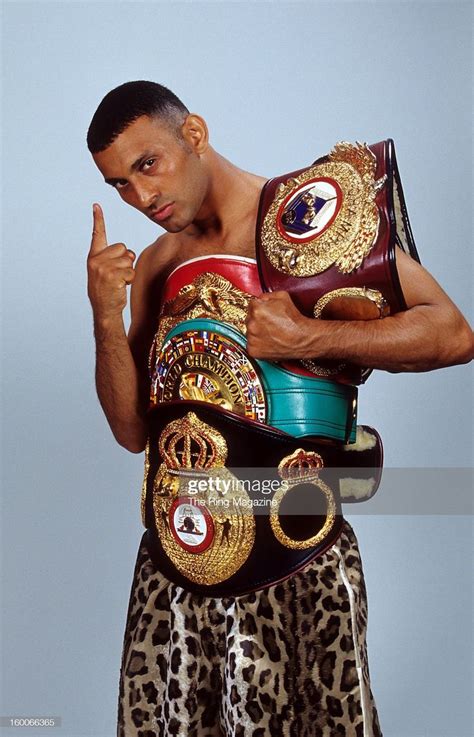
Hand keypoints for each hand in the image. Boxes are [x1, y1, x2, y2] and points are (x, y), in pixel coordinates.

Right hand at [87, 203, 135, 318]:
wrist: (104, 310)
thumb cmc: (108, 291)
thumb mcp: (106, 272)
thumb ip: (115, 259)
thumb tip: (129, 253)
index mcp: (93, 257)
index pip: (97, 235)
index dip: (98, 220)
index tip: (96, 205)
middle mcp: (96, 260)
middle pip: (122, 247)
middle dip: (125, 260)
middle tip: (117, 275)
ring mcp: (103, 268)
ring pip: (128, 259)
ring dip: (128, 271)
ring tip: (118, 282)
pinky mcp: (112, 276)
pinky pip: (130, 271)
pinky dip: (130, 279)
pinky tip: (120, 286)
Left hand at [246, 291, 311, 359]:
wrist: (301, 339)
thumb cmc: (294, 319)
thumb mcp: (283, 296)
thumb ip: (267, 295)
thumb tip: (260, 299)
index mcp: (256, 309)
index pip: (252, 305)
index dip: (261, 308)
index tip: (267, 313)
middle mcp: (251, 324)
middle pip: (249, 318)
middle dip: (258, 320)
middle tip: (271, 324)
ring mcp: (251, 338)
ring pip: (250, 332)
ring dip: (257, 332)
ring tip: (271, 333)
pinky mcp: (253, 350)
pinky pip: (251, 344)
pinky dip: (258, 344)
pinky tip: (269, 341)